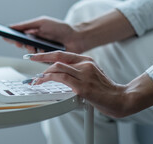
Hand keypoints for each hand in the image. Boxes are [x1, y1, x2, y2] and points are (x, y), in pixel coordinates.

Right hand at [4, 16, 84, 52]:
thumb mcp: (42, 22)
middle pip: (22, 45)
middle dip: (20, 43)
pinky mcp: (46, 58)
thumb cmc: (60, 28)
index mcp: (32, 34)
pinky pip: (39, 58)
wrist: (75, 37)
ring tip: (34, 45)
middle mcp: (35, 43)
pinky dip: (40, 54)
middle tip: (19, 42)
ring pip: (29, 53)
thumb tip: (12, 26)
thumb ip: (27, 25)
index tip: (4, 36)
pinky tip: (43, 49)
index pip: (17, 36)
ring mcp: (40, 51)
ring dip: (31, 49)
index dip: (10, 37)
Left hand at [29, 51, 152, 117]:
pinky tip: (43, 82)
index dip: (45, 54)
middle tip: (32, 67)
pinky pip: (61, 78)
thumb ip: (76, 71)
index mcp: (86, 60)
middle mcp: (85, 64)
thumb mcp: (91, 74)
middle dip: (41, 61)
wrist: (119, 99)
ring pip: (57, 67)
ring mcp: (83, 74)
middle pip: (57, 59)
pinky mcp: (82, 86)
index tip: (34, 55)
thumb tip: (58, 72)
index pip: (61, 53)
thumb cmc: (104, 89)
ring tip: (36, 80)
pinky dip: (48, 79)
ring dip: (43, 74)